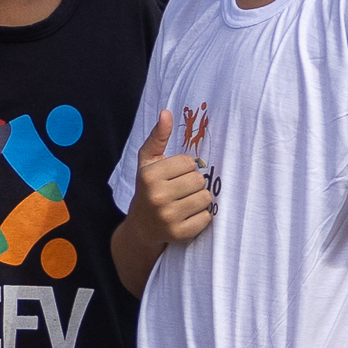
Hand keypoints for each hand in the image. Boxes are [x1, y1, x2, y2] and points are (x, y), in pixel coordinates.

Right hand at [123, 109, 214, 248]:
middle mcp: (157, 197)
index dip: (185, 167)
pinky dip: (202, 216)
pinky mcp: (180, 234)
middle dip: (194, 183)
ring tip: (186, 201)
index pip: (189, 162)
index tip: (175, 174)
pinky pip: (207, 218)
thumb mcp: (148, 161)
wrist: (141, 226)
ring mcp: (168, 217)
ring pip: (205, 198)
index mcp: (150, 176)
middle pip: (199, 180)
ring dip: (200, 198)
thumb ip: (158, 137)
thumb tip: (167, 112)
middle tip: (182, 189)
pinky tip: (188, 215)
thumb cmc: (148, 187)